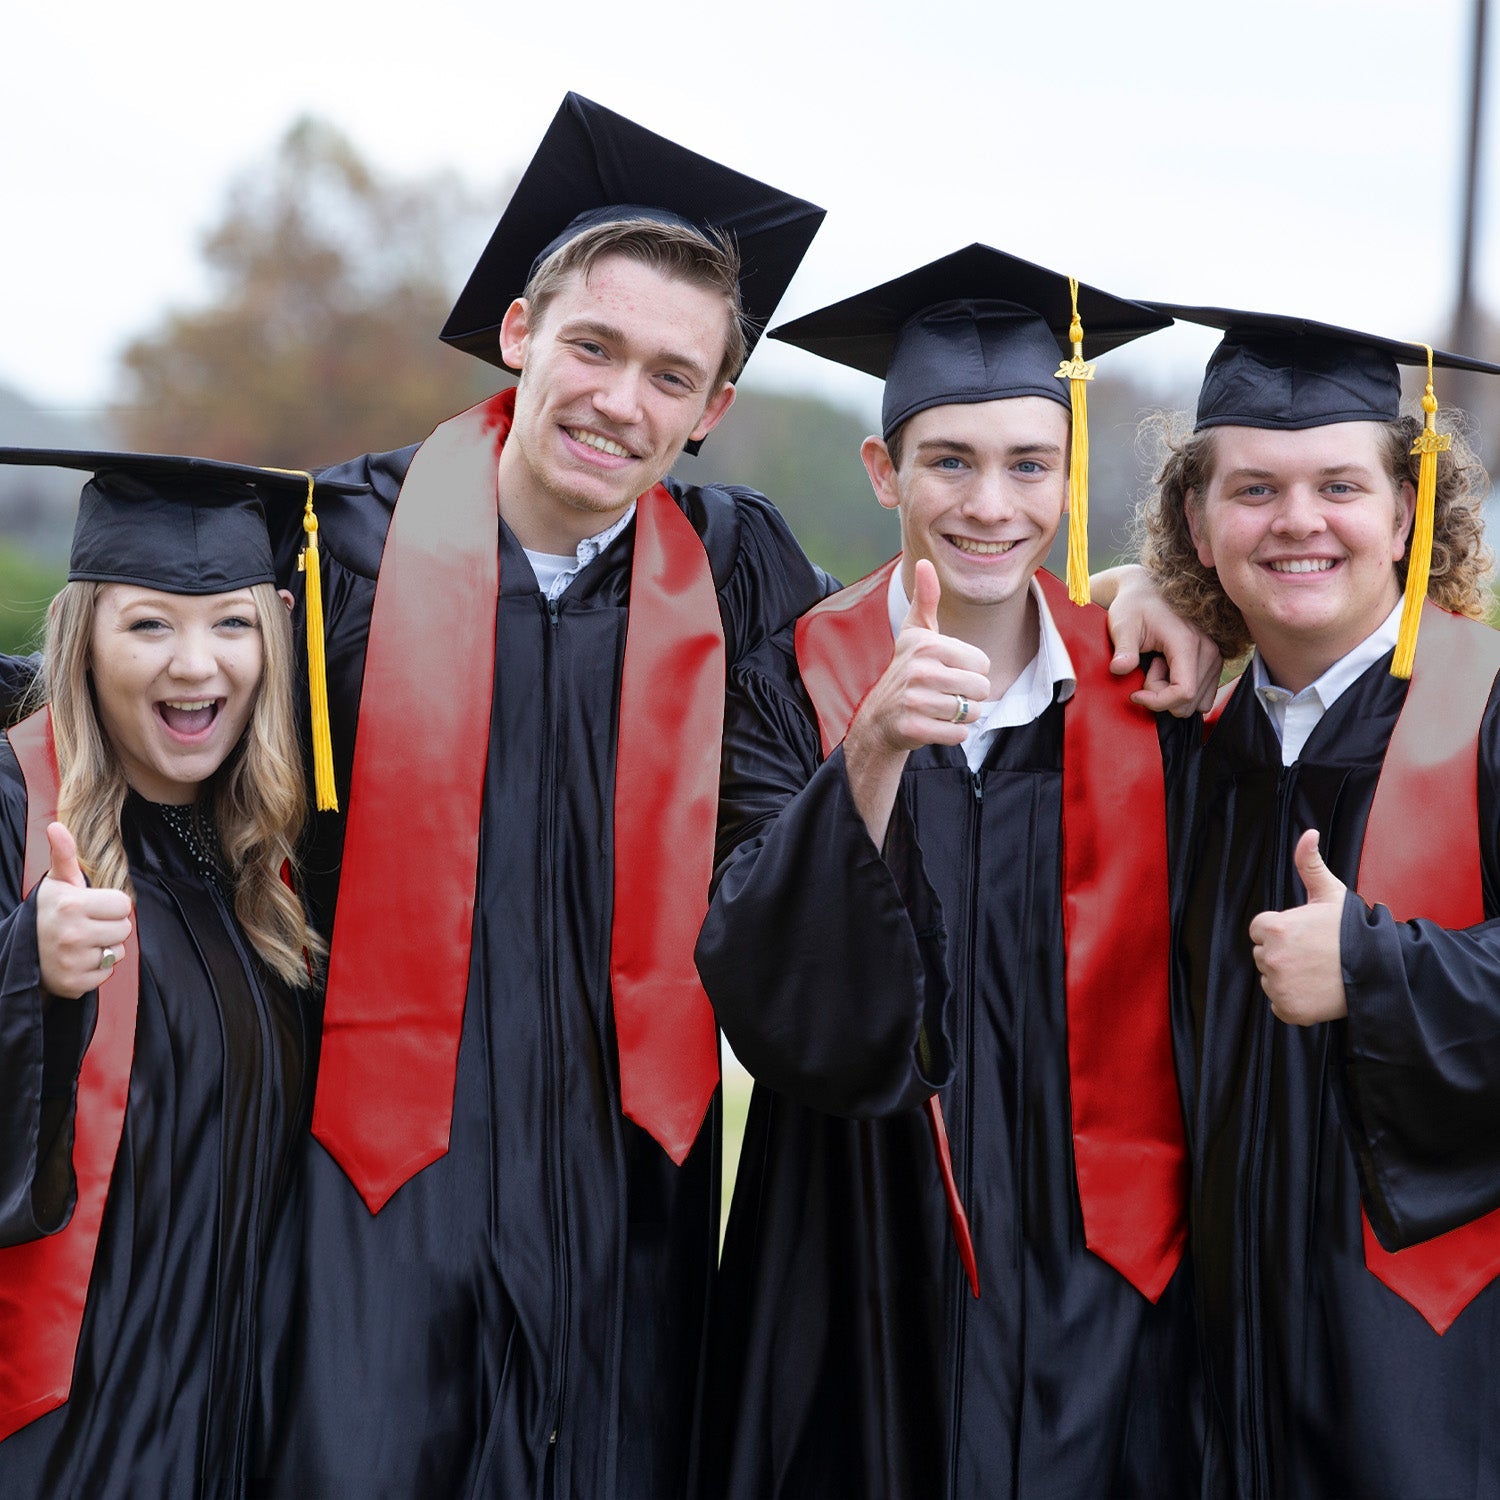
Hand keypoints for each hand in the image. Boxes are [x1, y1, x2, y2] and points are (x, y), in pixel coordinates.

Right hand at [36, 822, 132, 999]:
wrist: (22, 952)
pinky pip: (106, 974)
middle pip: (125, 928)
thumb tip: (55, 826)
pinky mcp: (74, 984)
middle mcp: (71, 934)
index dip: (110, 905)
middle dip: (109, 926)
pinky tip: (77, 961)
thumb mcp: (57, 882)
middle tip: (85, 925)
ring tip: (80, 943)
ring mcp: (72, 961)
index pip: (123, 904)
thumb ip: (64, 854)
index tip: (90, 906)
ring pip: (117, 952)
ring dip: (104, 948)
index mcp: (71, 905)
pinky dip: (95, 970)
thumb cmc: (49, 912)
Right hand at [850, 560, 991, 755]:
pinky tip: (934, 724)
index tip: (947, 671)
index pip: (983, 663)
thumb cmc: (907, 669)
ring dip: (961, 715)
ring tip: (939, 708)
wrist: (880, 716)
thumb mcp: (915, 633)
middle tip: (945, 693)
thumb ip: (926, 599)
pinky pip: (959, 734)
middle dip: (969, 695)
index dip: (971, 671)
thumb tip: (925, 562)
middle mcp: (920, 671)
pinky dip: (952, 733)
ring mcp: (915, 700)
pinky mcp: (914, 727)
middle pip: (981, 688)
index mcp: (927, 645)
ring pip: (972, 712)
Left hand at [1096, 564, 1221, 716]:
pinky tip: (1168, 669)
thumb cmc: (1134, 607)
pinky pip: (1202, 695)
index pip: (1184, 692)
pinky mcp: (1215, 662)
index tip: (1135, 694)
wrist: (1147, 592)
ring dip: (1171, 692)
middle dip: (1162, 695)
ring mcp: (1215, 657)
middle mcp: (1209, 650)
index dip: (1157, 702)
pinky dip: (1181, 690)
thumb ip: (1123, 649)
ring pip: (1195, 701)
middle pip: (1188, 701)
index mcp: (1187, 643)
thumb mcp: (1123, 625)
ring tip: (1157, 665)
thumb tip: (1119, 669)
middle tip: (1148, 667)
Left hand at [1247, 829, 1348, 1024]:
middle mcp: (1271, 957)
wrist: (1379, 970)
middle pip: (1264, 954)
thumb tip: (1308, 833)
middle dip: (1284, 953)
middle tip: (1315, 953)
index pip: (1261, 930)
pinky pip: (1279, 1003)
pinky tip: (1316, 990)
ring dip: (1288, 976)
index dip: (1283, 930)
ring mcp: (1279, 985)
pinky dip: (1294, 1000)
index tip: (1306, 934)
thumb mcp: (1330, 893)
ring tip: (1318, 971)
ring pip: (1271, 978)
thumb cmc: (1352, 930)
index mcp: (1274, 927)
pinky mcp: (1288, 1009)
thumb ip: (1309, 864)